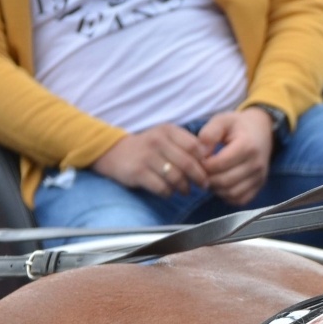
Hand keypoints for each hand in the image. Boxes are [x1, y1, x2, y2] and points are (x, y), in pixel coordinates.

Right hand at [91, 125, 209, 196]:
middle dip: (199, 178)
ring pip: (176, 177)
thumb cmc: (147, 148)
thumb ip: (185, 145)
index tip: (207, 170)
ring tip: (185, 190)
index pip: (195, 146)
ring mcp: (147, 156)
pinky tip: (168, 192)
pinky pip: (162, 188)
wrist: (112, 152)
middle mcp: (157, 141)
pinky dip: (169, 193)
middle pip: (188, 164)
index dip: (205, 161)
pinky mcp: (138, 172)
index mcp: (168, 130)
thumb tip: (209, 161)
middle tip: (203, 185)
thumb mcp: (165, 137)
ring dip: (185, 187)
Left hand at [198, 108, 273, 205]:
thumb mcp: (222, 120)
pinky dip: (227, 197)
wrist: (262, 131)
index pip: (220, 164)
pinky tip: (220, 186)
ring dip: (216, 189)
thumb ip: (209, 133)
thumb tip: (200, 153)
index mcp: (247, 146)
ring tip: (209, 178)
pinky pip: (240, 200)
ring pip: (232, 193)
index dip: (203, 165)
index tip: (197, 160)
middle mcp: (256, 165)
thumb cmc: (238, 125)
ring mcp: (259, 178)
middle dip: (207, 179)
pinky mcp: (259, 186)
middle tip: (200, 171)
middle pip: (225, 181)